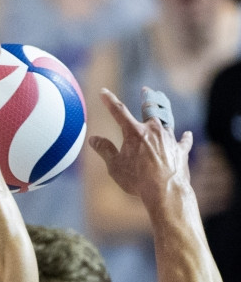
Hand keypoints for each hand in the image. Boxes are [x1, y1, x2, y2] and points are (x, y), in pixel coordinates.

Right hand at [87, 87, 193, 208]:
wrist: (165, 190)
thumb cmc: (137, 179)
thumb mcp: (115, 166)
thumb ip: (105, 150)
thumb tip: (93, 139)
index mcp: (134, 132)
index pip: (119, 112)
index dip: (109, 101)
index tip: (103, 92)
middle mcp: (153, 130)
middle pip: (151, 109)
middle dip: (148, 98)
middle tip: (147, 91)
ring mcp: (169, 139)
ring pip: (167, 120)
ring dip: (164, 112)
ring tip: (163, 104)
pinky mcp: (180, 150)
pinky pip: (183, 140)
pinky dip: (184, 137)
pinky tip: (187, 134)